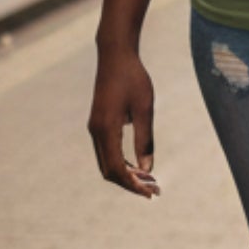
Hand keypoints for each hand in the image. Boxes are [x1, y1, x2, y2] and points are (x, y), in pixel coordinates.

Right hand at [88, 46, 160, 196]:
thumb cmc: (133, 79)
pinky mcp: (98, 123)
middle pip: (109, 171)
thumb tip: (148, 168)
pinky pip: (107, 151)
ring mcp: (95, 128)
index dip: (133, 185)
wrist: (115, 55)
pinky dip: (121, 162)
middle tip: (154, 190)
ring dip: (126, 174)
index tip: (151, 193)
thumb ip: (145, 139)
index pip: (117, 169)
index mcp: (106, 129)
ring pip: (106, 162)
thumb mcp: (145, 109)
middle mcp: (96, 132)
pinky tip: (138, 164)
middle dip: (130, 183)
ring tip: (150, 180)